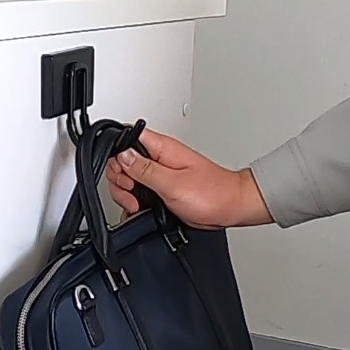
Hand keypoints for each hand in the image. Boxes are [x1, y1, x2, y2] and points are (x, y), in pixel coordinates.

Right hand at [106, 128, 274, 228]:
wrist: (231, 207)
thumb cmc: (212, 193)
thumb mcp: (173, 183)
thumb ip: (145, 169)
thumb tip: (123, 155)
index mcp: (162, 148)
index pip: (126, 140)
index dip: (117, 157)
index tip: (125, 177)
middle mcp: (159, 158)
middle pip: (122, 162)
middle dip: (121, 181)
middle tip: (133, 194)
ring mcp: (160, 174)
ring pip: (129, 179)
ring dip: (128, 195)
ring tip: (139, 205)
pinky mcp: (162, 189)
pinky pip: (140, 192)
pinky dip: (136, 202)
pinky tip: (142, 210)